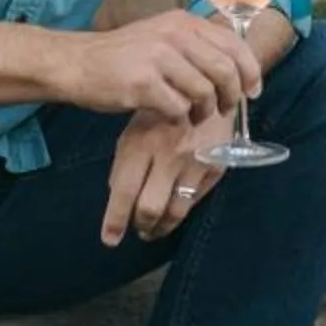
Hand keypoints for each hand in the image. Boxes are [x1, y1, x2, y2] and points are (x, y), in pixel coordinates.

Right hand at [79, 9, 260, 125]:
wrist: (76, 64)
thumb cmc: (122, 57)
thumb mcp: (161, 37)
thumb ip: (195, 47)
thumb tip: (236, 70)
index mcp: (183, 21)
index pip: (234, 44)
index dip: (250, 71)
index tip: (253, 91)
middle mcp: (174, 34)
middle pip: (225, 70)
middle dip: (230, 96)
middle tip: (223, 110)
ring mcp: (158, 57)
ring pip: (204, 91)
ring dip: (203, 111)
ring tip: (192, 116)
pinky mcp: (143, 83)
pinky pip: (178, 108)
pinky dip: (178, 118)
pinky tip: (169, 117)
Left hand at [103, 109, 227, 246]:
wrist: (209, 86)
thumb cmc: (163, 109)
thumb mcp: (135, 128)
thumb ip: (126, 162)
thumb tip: (118, 195)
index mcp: (141, 143)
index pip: (124, 192)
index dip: (115, 220)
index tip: (109, 239)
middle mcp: (168, 155)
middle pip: (150, 208)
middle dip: (140, 226)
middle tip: (137, 230)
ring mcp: (194, 162)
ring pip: (175, 211)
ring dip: (161, 227)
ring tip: (153, 230)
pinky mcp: (216, 167)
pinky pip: (195, 200)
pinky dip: (181, 210)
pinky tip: (173, 211)